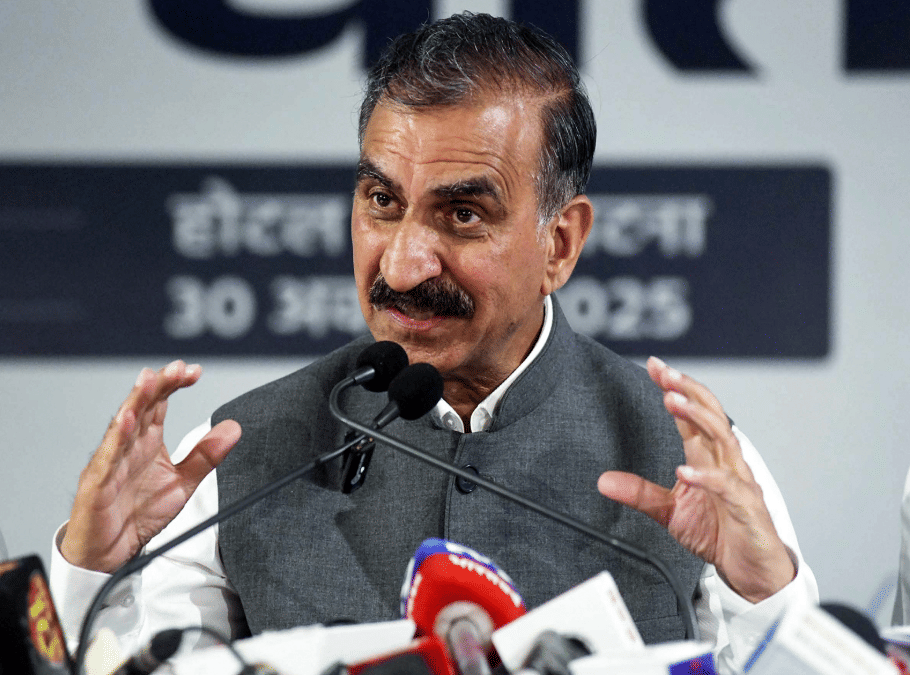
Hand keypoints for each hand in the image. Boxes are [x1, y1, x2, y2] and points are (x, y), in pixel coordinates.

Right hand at [60, 360, 240, 572]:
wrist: (110, 553)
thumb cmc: (138, 514)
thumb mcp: (182, 482)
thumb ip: (206, 455)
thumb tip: (234, 427)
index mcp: (147, 440)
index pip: (159, 403)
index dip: (174, 384)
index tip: (195, 371)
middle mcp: (128, 445)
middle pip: (141, 406)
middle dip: (158, 384)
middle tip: (177, 367)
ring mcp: (110, 461)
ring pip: (122, 425)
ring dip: (135, 401)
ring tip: (148, 380)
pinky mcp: (97, 483)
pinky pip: (107, 458)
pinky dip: (117, 439)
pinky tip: (126, 421)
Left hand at [597, 357, 794, 602]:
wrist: (751, 571)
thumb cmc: (719, 533)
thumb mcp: (670, 512)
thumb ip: (640, 493)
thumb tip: (603, 481)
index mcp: (707, 457)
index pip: (691, 415)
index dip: (675, 389)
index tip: (654, 366)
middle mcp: (725, 462)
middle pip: (711, 416)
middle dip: (688, 391)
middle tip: (665, 373)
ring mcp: (739, 482)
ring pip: (723, 439)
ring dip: (698, 418)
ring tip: (673, 401)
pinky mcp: (747, 508)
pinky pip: (728, 487)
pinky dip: (706, 477)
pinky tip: (685, 470)